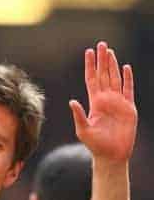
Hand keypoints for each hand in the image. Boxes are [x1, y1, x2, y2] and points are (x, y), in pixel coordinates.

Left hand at [70, 42, 137, 161]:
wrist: (112, 155)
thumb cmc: (95, 144)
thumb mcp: (83, 130)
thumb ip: (78, 115)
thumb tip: (71, 101)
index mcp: (94, 102)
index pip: (92, 79)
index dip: (90, 66)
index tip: (88, 52)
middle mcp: (106, 99)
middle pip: (104, 75)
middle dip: (102, 60)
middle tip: (101, 44)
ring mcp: (118, 103)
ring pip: (115, 79)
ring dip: (113, 65)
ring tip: (110, 52)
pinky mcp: (129, 108)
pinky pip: (128, 90)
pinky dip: (127, 79)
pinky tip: (125, 67)